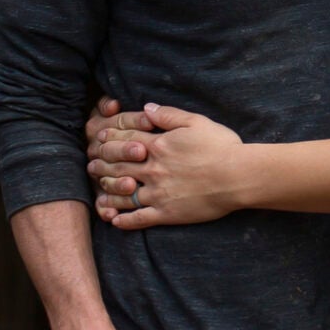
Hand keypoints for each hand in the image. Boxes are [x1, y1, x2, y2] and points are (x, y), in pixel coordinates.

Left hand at [89, 101, 250, 228]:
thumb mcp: (196, 122)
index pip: (124, 141)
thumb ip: (168, 114)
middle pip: (117, 167)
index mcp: (158, 146)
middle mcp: (153, 170)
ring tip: (98, 193)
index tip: (99, 139)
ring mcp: (158, 194)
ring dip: (107, 194)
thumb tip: (145, 107)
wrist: (238, 177)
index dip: (109, 139)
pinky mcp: (167, 214)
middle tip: (91, 166)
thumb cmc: (221, 147)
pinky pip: (139, 219)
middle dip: (101, 166)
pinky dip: (124, 221)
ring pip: (123, 195)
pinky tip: (115, 221)